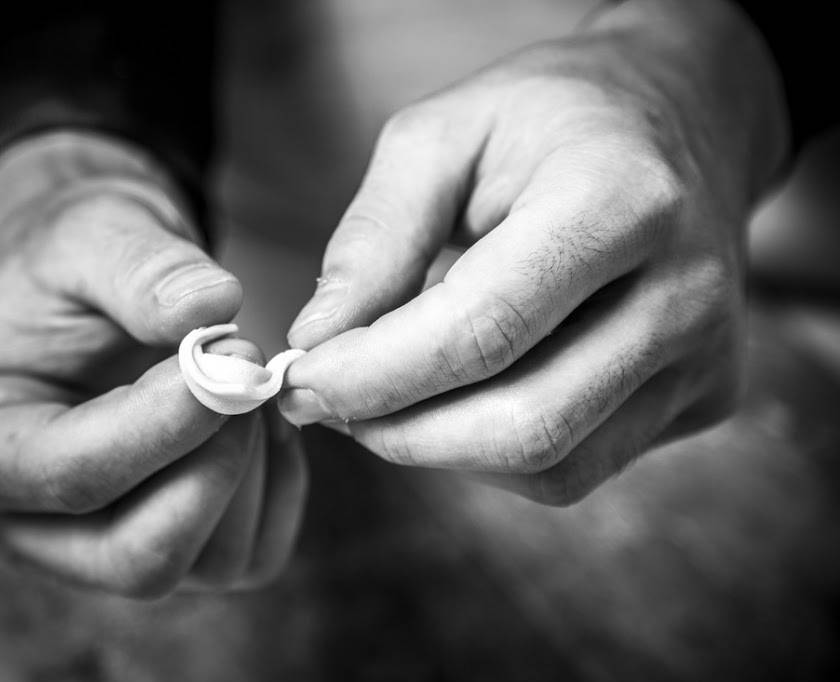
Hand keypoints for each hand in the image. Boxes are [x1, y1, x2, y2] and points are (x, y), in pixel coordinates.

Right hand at [0, 133, 305, 595]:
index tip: (236, 353)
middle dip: (217, 466)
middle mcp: (27, 525)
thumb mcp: (93, 234)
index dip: (167, 423)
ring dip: (256, 472)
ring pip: (208, 564)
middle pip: (140, 557)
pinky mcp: (174, 551)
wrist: (95, 286)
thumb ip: (143, 268)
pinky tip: (265, 421)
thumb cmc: (73, 265)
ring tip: (252, 382)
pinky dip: (278, 489)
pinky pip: (250, 554)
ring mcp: (102, 550)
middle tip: (249, 371)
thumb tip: (213, 307)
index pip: (73, 475)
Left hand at [279, 0, 787, 504]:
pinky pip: (578, 468)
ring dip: (439, 451)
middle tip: (328, 402)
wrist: (677, 120)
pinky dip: (491, 455)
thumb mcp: (443, 133)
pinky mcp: (706, 395)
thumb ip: (377, 235)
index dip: (374, 375)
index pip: (481, 330)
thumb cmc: (549, 119)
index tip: (299, 380)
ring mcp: (706, 356)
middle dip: (399, 433)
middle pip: (524, 425)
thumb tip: (318, 339)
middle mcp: (683, 292)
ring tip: (385, 397)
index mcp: (620, 200)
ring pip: (551, 467)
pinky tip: (458, 400)